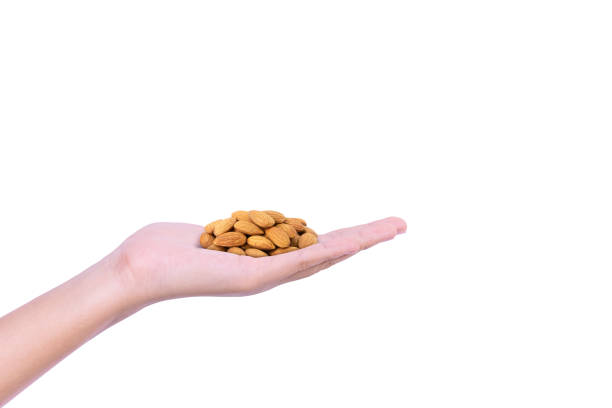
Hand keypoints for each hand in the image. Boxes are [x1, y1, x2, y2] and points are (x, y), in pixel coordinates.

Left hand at [115, 217, 406, 302]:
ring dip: (360, 242)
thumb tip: (237, 227)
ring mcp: (265, 276)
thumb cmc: (166, 251)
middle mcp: (270, 271)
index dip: (346, 236)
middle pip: (328, 253)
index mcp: (263, 260)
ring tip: (391, 229)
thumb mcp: (212, 233)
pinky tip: (353, 242)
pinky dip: (327, 251)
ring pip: (322, 257)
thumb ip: (233, 232)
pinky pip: (296, 262)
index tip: (372, 227)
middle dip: (366, 238)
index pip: (313, 246)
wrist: (138, 270)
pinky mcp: (252, 278)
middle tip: (400, 224)